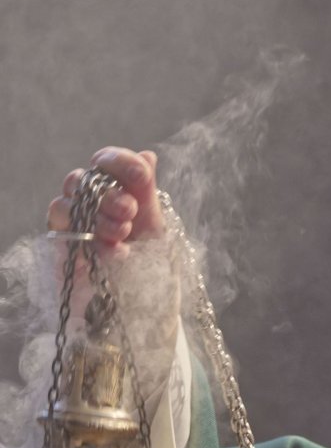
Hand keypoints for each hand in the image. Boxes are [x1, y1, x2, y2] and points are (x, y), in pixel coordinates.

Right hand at [46, 147, 163, 246]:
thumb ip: (146, 190)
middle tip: (130, 211)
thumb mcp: (153, 221)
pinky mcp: (60, 248)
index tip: (141, 174)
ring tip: (124, 233)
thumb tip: (147, 155)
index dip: (119, 161)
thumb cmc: (146, 253)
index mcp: (108, 187)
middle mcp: (84, 200)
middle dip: (109, 195)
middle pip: (80, 181)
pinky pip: (65, 237)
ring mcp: (68, 223)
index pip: (103, 161)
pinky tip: (118, 251)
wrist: (144, 291)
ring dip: (98, 219)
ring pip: (63, 206)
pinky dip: (94, 243)